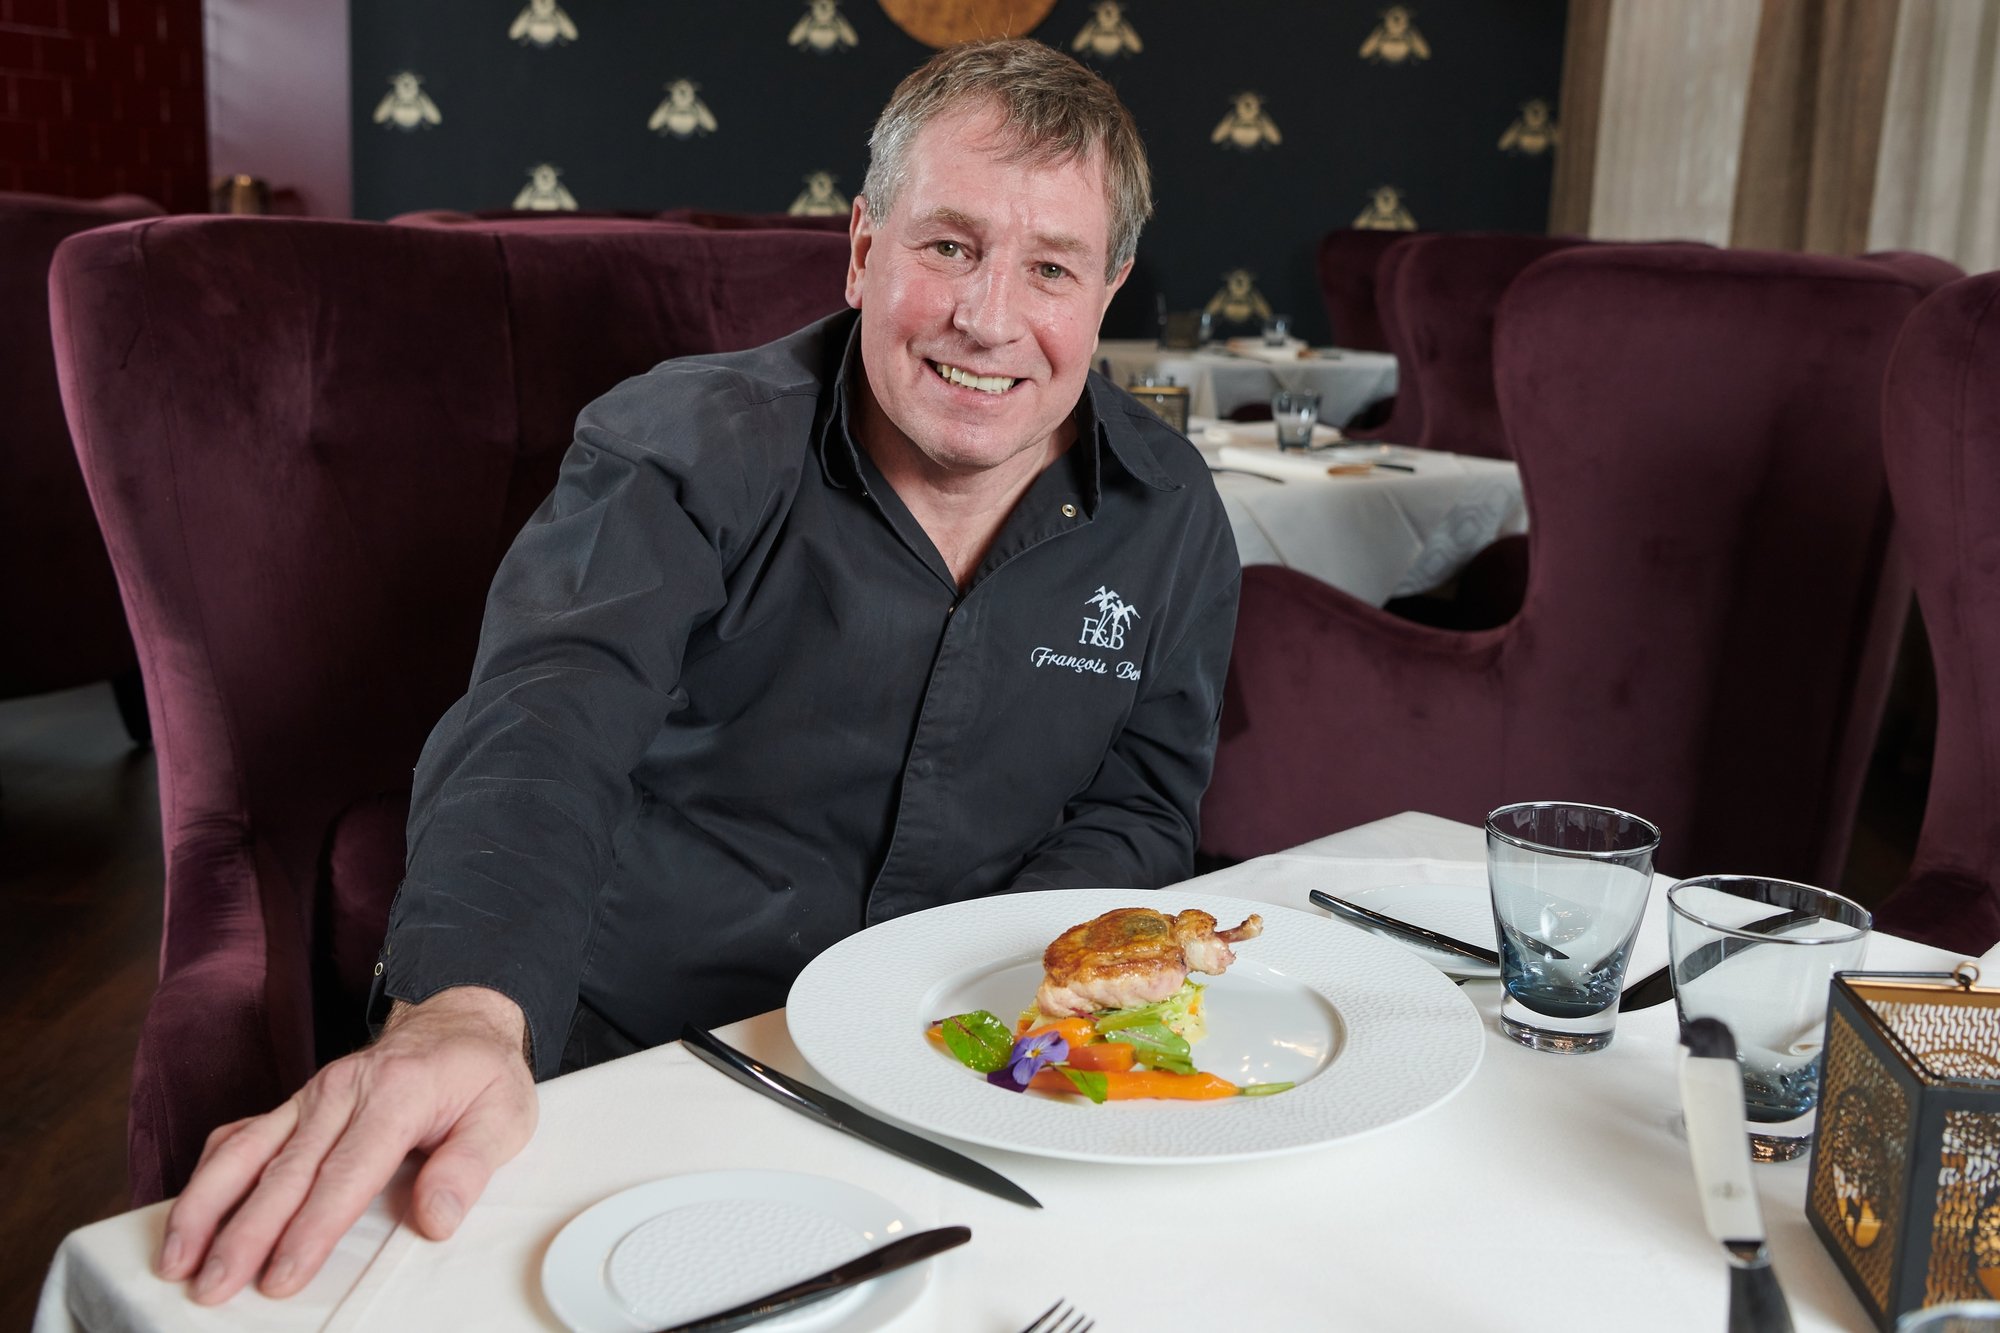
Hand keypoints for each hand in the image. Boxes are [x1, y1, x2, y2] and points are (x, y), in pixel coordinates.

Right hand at [155, 985, 537, 1304]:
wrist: (458, 1022)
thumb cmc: (480, 1076)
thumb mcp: (504, 1117)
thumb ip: (468, 1168)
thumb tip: (435, 1220)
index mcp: (398, 1094)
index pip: (346, 1173)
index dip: (310, 1229)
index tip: (282, 1275)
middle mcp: (344, 1091)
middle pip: (285, 1171)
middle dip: (243, 1234)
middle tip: (211, 1286)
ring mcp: (313, 1095)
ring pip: (247, 1151)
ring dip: (206, 1207)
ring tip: (175, 1259)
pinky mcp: (296, 1103)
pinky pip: (242, 1134)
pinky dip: (209, 1174)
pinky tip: (186, 1212)